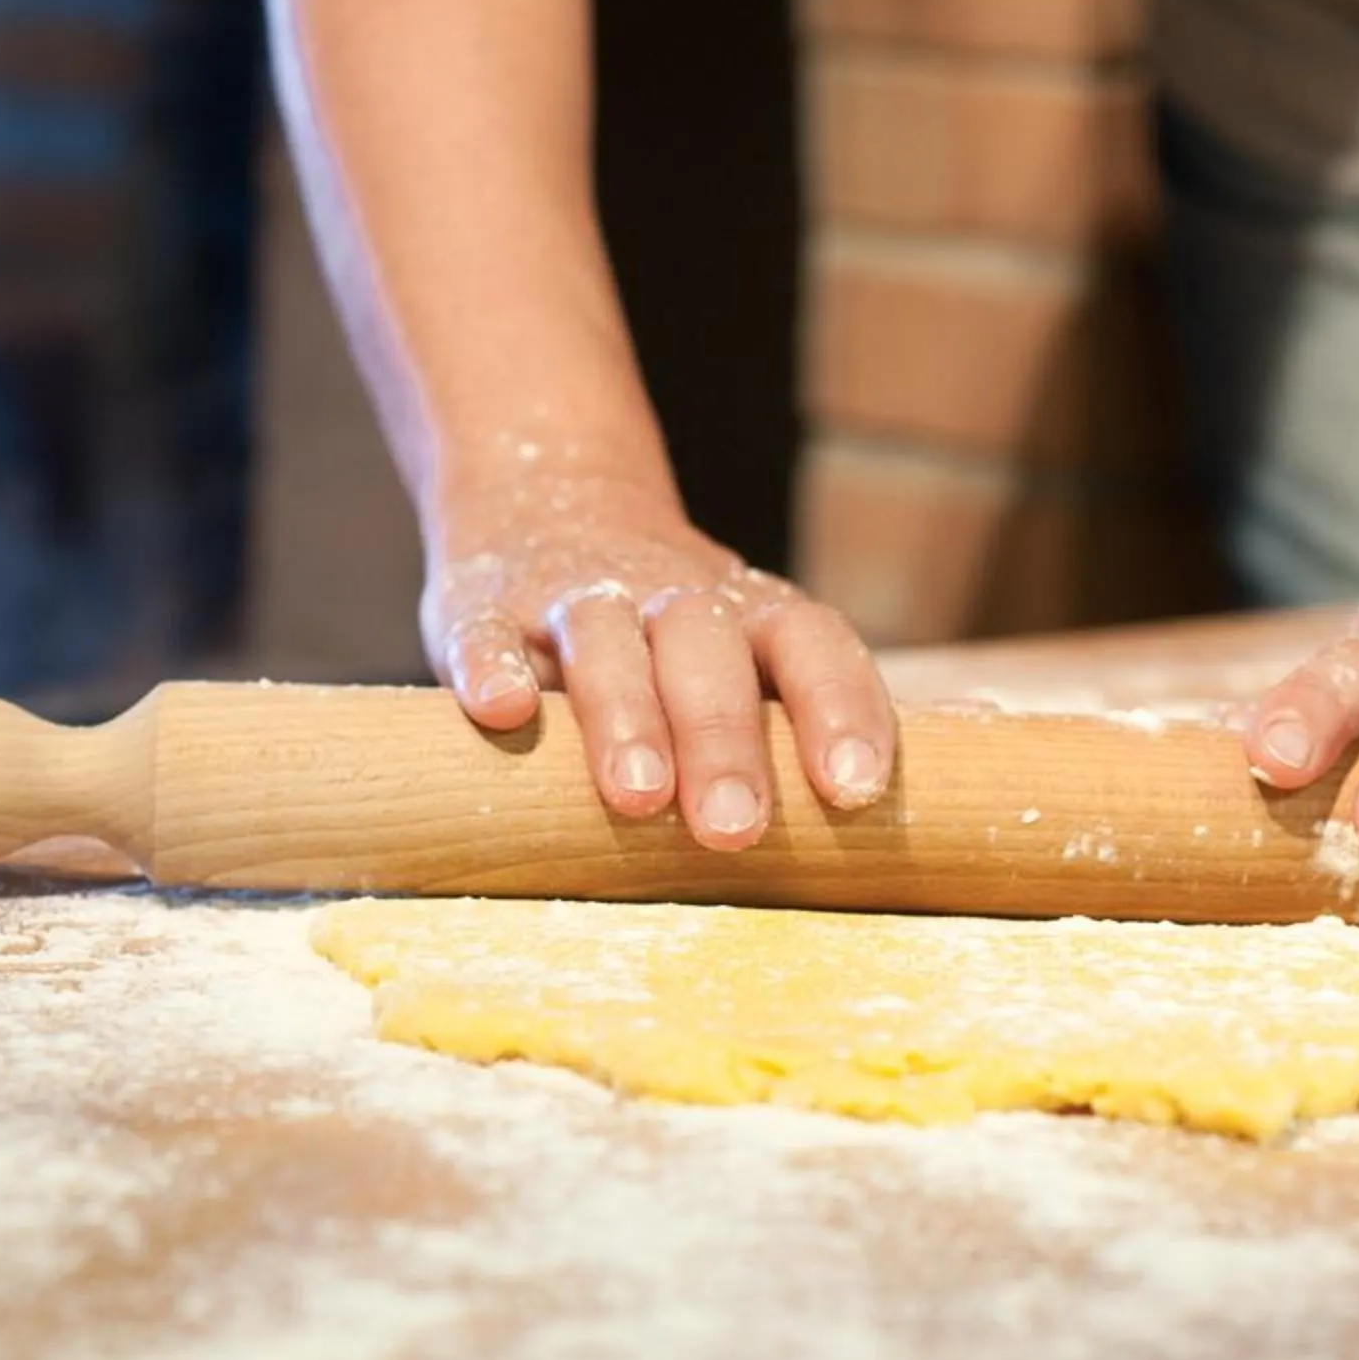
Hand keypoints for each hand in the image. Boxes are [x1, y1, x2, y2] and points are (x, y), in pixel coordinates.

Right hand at [423, 480, 896, 849]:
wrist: (544, 507)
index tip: (853, 788)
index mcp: (749, 615)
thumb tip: (874, 852)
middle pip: (707, 646)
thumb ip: (787, 736)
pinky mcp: (484, 608)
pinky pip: (488, 631)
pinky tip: (503, 712)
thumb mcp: (738, 660)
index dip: (838, 706)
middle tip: (733, 828)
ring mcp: (574, 598)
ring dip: (626, 712)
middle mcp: (669, 597)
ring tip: (637, 796)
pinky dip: (495, 666)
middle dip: (724, 736)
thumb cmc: (668, 642)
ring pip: (605, 638)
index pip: (810, 642)